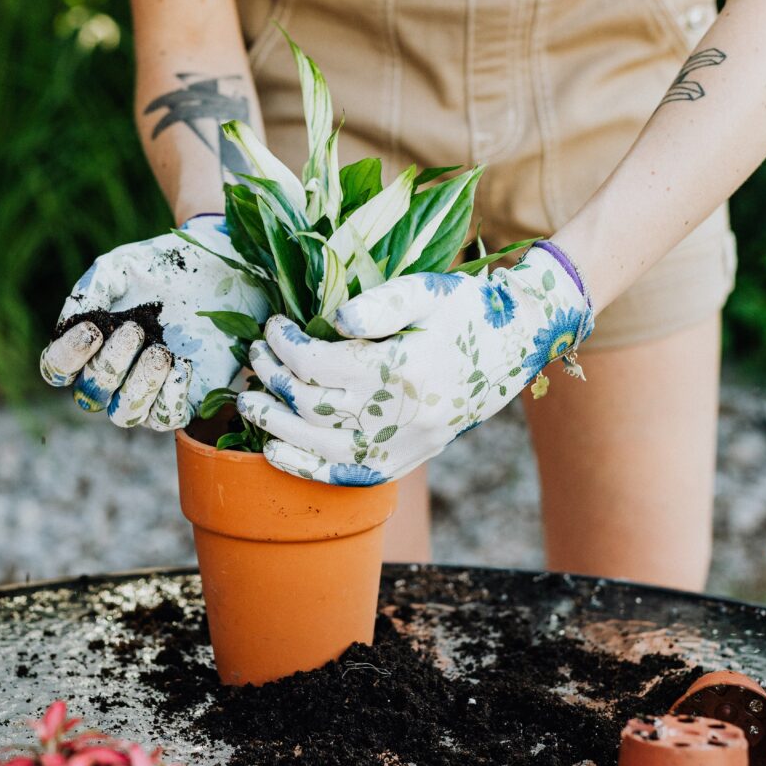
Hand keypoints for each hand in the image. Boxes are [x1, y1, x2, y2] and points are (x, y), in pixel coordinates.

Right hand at [40, 214, 267, 429]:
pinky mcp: (185, 398)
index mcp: (89, 345)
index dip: (67, 357)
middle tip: (134, 330)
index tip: (92, 329)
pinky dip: (171, 395)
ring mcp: (148, 391)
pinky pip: (167, 418)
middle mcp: (113, 376)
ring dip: (139, 385)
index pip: (57, 369)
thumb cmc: (163, 267)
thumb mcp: (122, 266)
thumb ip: (92, 289)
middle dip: (110, 365)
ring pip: (125, 415)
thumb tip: (71, 321)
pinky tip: (183, 364)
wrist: (217, 269)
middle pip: (91, 395)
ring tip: (161, 351)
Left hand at [236, 243, 592, 484]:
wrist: (517, 344)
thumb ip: (379, 303)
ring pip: (321, 446)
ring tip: (248, 401)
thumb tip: (332, 321)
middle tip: (254, 356)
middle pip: (312, 405)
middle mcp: (403, 415)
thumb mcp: (427, 290)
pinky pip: (350, 475)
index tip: (274, 325)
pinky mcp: (409, 460)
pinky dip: (307, 468)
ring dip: (275, 424)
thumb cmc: (466, 309)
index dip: (285, 344)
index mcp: (403, 368)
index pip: (319, 363)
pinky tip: (275, 452)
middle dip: (272, 378)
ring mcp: (407, 445)